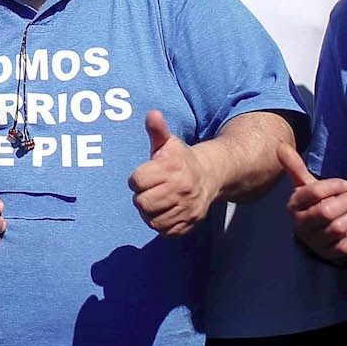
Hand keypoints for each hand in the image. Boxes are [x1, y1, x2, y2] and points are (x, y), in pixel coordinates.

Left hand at [128, 111, 219, 236]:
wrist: (209, 177)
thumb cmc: (181, 159)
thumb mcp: (168, 143)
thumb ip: (157, 130)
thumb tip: (152, 114)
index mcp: (172, 169)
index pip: (137, 181)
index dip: (137, 179)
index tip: (144, 176)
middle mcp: (181, 189)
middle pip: (143, 203)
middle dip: (142, 197)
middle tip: (150, 190)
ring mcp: (187, 208)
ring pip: (152, 219)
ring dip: (149, 212)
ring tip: (156, 200)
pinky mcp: (189, 223)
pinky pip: (164, 231)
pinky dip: (160, 224)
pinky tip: (164, 211)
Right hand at [281, 144, 346, 264]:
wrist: (321, 236)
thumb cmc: (315, 206)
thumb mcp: (306, 187)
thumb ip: (295, 167)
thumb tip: (281, 146)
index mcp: (294, 206)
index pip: (313, 192)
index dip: (334, 186)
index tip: (344, 185)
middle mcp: (301, 226)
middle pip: (326, 211)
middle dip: (344, 202)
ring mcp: (316, 242)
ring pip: (339, 228)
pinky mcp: (331, 254)